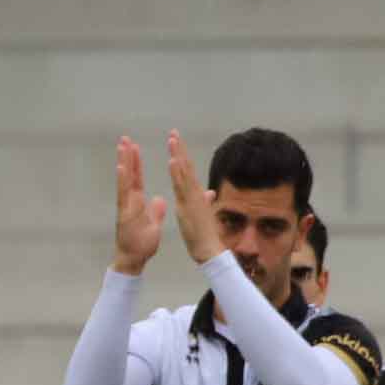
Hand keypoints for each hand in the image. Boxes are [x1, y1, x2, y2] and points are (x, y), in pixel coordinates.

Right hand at [109, 138, 165, 273]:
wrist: (134, 259)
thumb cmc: (142, 243)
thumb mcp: (153, 224)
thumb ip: (155, 211)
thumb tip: (159, 199)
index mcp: (137, 202)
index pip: (137, 178)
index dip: (136, 163)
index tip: (134, 147)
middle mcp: (129, 201)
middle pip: (129, 175)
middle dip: (127, 156)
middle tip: (124, 138)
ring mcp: (125, 206)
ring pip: (125, 181)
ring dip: (124, 163)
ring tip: (123, 147)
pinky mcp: (124, 213)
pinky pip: (124, 195)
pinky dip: (123, 181)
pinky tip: (122, 168)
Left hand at [164, 132, 217, 267]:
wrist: (211, 251)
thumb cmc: (207, 236)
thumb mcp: (204, 216)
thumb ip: (205, 202)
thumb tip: (209, 192)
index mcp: (196, 196)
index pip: (188, 172)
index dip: (182, 156)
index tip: (176, 143)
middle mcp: (195, 194)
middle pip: (186, 167)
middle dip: (180, 150)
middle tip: (173, 133)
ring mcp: (192, 198)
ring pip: (184, 173)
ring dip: (178, 155)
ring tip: (172, 140)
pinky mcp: (190, 205)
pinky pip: (182, 186)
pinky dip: (178, 172)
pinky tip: (173, 161)